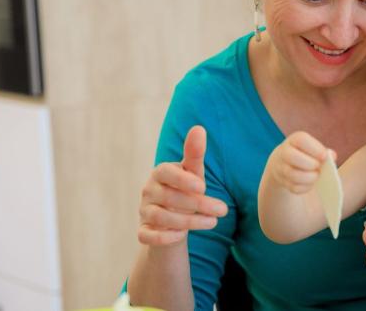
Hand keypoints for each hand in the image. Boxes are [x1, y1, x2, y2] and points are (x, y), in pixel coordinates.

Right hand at [137, 125, 228, 245]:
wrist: (173, 218)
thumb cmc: (185, 189)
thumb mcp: (192, 172)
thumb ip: (195, 153)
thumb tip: (199, 128)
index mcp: (160, 173)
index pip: (166, 172)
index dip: (183, 180)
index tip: (203, 187)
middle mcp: (149, 191)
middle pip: (168, 197)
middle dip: (197, 204)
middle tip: (222, 210)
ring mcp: (144, 211)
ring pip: (160, 217)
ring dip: (188, 222)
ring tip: (212, 222)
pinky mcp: (143, 230)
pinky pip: (146, 235)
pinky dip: (162, 237)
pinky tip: (181, 236)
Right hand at [266, 131, 332, 193]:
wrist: (285, 163)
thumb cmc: (306, 154)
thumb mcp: (313, 148)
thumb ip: (324, 151)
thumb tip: (332, 156)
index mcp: (294, 140)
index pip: (301, 140)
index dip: (315, 148)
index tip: (324, 156)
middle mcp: (284, 152)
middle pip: (292, 156)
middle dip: (310, 164)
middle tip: (319, 167)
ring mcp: (281, 168)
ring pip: (293, 174)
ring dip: (309, 177)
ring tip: (316, 176)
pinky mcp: (283, 182)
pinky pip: (294, 187)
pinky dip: (305, 187)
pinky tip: (310, 184)